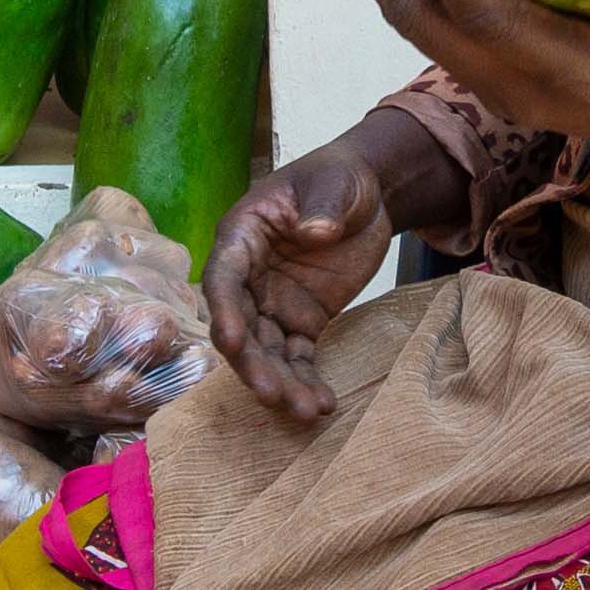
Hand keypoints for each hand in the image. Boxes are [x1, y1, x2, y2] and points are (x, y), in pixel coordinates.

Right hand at [202, 137, 402, 424]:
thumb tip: (315, 231)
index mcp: (242, 237)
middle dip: (253, 363)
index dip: (222, 310)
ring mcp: (274, 304)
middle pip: (241, 327)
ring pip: (267, 351)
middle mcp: (249, 278)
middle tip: (272, 394)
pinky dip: (307, 381)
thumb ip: (322, 205)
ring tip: (307, 411)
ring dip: (282, 383)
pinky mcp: (302, 321)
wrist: (367, 195)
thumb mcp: (334, 182)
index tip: (229, 340)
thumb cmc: (338, 178)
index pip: (223, 278)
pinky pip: (299, 357)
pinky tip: (323, 405)